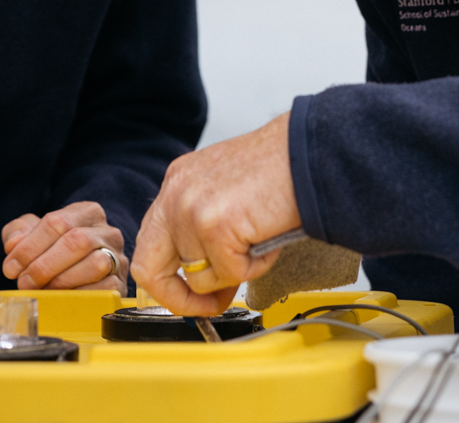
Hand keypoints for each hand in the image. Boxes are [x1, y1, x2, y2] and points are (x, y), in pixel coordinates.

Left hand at [1, 201, 126, 290]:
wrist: (78, 271)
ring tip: (42, 290)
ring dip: (62, 281)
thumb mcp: (31, 233)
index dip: (30, 246)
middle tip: (24, 282)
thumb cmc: (53, 249)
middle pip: (76, 241)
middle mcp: (107, 231)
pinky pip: (104, 289)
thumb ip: (18, 232)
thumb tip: (14, 244)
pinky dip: (79, 295)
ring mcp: (118, 257)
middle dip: (44, 265)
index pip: (57, 222)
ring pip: (95, 264)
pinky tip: (61, 298)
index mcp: (87, 212)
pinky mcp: (121, 283)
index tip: (11, 267)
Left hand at [131, 112, 300, 315]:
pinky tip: (268, 241)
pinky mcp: (213, 225)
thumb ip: (206, 238)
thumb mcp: (228, 196)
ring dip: (235, 274)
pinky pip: (230, 274)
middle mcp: (175, 193)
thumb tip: (208, 289)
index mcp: (177, 183)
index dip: (170, 280)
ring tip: (260, 245)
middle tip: (209, 306)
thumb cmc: (281, 170)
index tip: (194, 295)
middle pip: (148, 268)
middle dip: (179, 298)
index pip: (150, 245)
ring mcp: (190, 209)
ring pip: (198, 278)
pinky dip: (256, 267)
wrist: (309, 152)